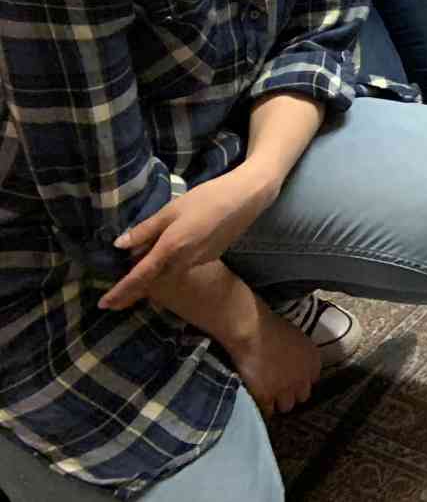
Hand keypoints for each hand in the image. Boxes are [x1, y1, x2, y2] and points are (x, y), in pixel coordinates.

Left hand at [100, 168, 277, 310]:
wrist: (246, 199)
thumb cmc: (206, 198)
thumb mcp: (171, 209)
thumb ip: (145, 229)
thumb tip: (120, 245)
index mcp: (170, 249)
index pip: (139, 276)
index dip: (120, 291)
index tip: (104, 304)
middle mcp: (182, 262)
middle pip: (152, 282)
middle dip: (133, 291)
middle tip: (114, 299)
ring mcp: (197, 262)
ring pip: (166, 276)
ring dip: (149, 280)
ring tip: (135, 279)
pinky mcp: (208, 258)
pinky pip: (180, 269)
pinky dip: (166, 270)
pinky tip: (165, 260)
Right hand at [230, 298, 322, 415]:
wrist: (252, 331)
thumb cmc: (271, 327)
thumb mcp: (296, 339)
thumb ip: (300, 357)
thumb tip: (293, 366)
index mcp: (313, 361)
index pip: (312, 381)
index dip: (299, 381)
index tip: (290, 380)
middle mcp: (304, 377)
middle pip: (301, 396)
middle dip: (290, 394)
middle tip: (277, 389)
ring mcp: (286, 389)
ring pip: (286, 406)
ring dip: (277, 402)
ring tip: (266, 394)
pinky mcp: (268, 397)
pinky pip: (268, 411)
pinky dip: (262, 407)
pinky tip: (256, 399)